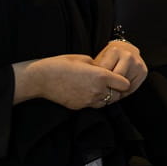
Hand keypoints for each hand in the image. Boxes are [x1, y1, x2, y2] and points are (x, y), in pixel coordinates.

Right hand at [13, 54, 131, 110]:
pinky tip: (86, 92)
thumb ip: (98, 66)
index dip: (122, 80)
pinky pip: (94, 105)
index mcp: (101, 76)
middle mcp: (98, 90)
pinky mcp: (80, 106)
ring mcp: (89, 100)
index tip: (117, 77)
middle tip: (109, 84)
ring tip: (97, 88)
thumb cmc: (60, 65)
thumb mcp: (83, 59)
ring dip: (106, 96)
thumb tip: (103, 69)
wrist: (41, 78)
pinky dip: (94, 100)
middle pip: (118, 96)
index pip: (125, 84)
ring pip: (106, 103)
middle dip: (116, 90)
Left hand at [94, 39, 148, 95]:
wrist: (125, 49)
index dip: (99, 82)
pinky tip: (120, 87)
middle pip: (116, 80)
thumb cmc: (110, 57)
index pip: (106, 74)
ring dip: (117, 90)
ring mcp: (137, 64)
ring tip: (112, 87)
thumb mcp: (100, 60)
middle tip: (104, 90)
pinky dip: (124, 91)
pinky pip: (132, 88)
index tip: (97, 86)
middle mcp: (128, 56)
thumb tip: (93, 87)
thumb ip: (97, 72)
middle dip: (109, 87)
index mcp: (115, 51)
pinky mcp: (143, 71)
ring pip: (124, 86)